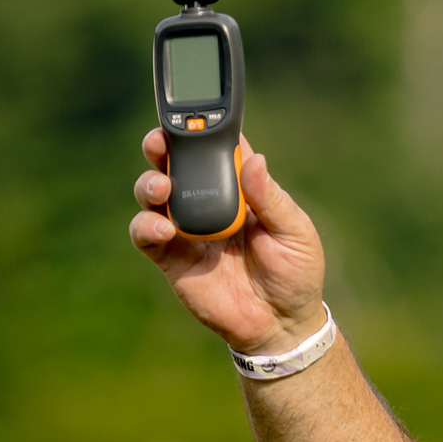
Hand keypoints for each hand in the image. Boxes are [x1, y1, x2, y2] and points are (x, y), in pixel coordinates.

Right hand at [130, 129, 326, 354]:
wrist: (281, 324)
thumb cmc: (296, 276)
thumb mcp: (296, 235)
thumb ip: (272, 199)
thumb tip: (255, 159)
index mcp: (241, 191)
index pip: (217, 152)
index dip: (204, 131)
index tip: (196, 117)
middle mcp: (209, 203)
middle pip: (176, 164)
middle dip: (163, 146)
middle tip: (160, 141)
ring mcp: (186, 228)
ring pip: (154, 193)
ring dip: (150, 183)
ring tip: (161, 187)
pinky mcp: (171, 256)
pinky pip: (145, 233)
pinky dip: (146, 225)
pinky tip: (162, 227)